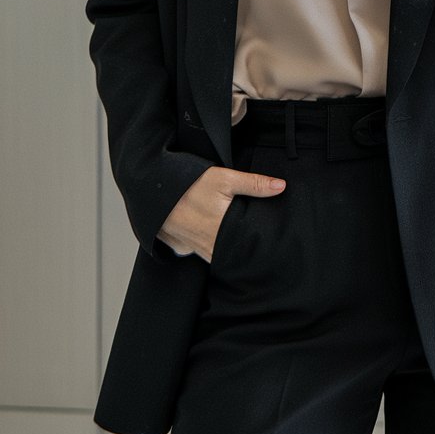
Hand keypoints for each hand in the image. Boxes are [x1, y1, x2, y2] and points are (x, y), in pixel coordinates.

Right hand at [158, 164, 285, 261]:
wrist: (154, 189)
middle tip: (255, 239)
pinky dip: (209, 248)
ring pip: (217, 255)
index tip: (270, 243)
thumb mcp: (223, 178)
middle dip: (244, 248)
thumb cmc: (188, 184)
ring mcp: (194, 249)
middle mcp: (208, 246)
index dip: (259, 246)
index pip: (248, 248)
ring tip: (234, 237)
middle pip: (233, 253)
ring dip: (226, 249)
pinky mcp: (182, 247)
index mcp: (222, 232)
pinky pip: (201, 253)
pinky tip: (214, 238)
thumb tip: (281, 186)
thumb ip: (253, 184)